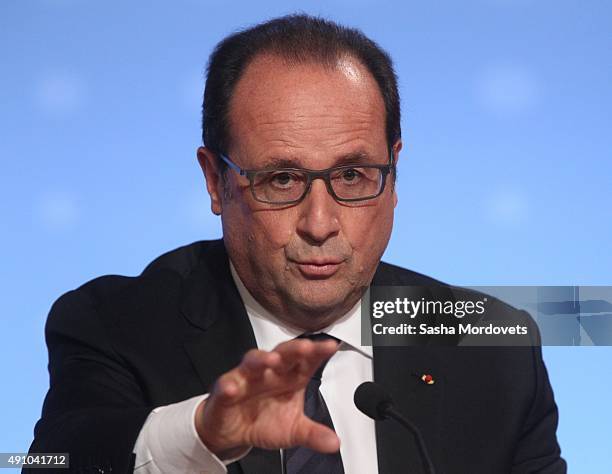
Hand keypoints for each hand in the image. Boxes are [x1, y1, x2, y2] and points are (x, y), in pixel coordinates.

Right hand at [194, 337, 340, 459]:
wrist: (233, 432)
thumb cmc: (264, 421)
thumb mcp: (293, 431)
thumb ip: (313, 434)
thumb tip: (334, 443)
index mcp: (290, 377)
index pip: (306, 360)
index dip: (318, 352)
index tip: (331, 347)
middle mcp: (269, 372)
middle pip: (283, 354)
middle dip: (293, 349)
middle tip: (305, 347)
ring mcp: (247, 378)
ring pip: (253, 361)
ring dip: (262, 359)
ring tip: (271, 360)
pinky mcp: (225, 390)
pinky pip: (226, 384)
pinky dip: (229, 386)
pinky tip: (233, 388)